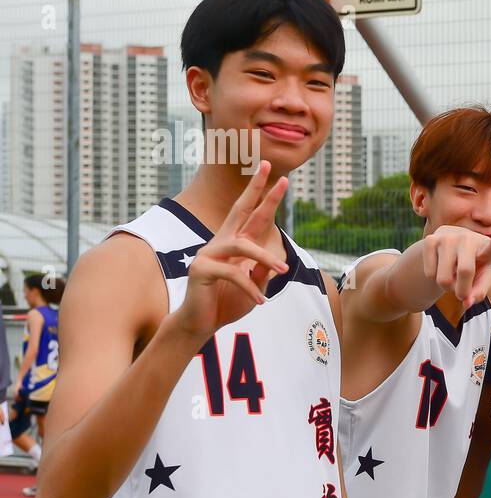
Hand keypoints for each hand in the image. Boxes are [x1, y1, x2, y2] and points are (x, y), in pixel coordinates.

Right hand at [169, 161, 288, 346]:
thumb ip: (263, 272)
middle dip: (258, 190)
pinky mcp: (201, 269)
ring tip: (283, 271)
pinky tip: (260, 301)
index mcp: (234, 243)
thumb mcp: (254, 287)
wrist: (202, 324)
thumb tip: (276, 261)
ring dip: (266, 258)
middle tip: (276, 173)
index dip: (263, 195)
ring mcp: (208, 253)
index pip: (251, 214)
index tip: (279, 176)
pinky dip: (250, 288)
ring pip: (242, 245)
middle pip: (241, 210)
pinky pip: (233, 273)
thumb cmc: (227, 303)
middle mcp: (220, 242)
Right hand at [422, 226, 490, 308]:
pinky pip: (429, 274)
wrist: (449, 246)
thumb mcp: (480, 278)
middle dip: (462, 291)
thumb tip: (467, 303)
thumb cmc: (472, 265)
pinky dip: (434, 279)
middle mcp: (468, 238)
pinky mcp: (430, 240)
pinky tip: (440, 267)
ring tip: (452, 276)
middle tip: (462, 293)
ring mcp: (448, 237)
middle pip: (465, 271)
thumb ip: (479, 292)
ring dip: (447, 287)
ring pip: (443, 279)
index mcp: (485, 247)